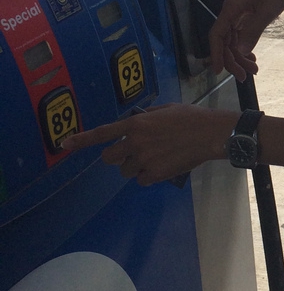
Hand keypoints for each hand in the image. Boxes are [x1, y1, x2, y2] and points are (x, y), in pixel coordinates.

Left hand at [60, 104, 235, 185]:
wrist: (211, 133)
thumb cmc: (191, 118)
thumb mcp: (165, 110)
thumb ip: (146, 118)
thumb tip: (136, 126)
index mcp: (136, 124)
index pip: (102, 134)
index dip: (82, 140)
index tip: (65, 145)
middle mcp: (135, 143)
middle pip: (109, 158)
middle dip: (117, 157)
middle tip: (133, 154)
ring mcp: (144, 160)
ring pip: (126, 171)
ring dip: (136, 166)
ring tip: (156, 158)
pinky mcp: (155, 174)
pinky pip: (142, 180)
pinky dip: (150, 175)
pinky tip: (164, 166)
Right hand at [209, 0, 283, 80]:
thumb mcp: (266, 13)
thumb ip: (252, 32)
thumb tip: (240, 53)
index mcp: (231, 8)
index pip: (216, 35)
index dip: (215, 54)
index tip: (219, 72)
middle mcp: (231, 12)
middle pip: (224, 42)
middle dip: (233, 60)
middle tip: (246, 77)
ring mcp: (237, 15)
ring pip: (233, 42)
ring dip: (240, 57)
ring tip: (254, 70)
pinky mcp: (245, 17)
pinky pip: (240, 37)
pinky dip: (245, 49)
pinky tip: (252, 58)